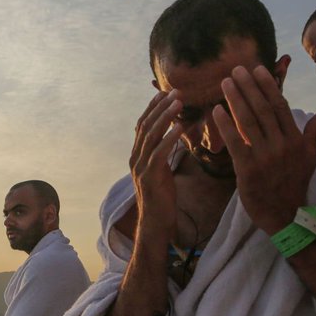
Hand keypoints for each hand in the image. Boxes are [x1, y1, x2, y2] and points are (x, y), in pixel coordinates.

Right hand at [128, 89, 184, 244]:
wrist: (155, 223)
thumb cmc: (161, 198)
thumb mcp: (160, 171)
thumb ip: (162, 153)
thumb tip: (173, 136)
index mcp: (136, 155)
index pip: (142, 125)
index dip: (152, 108)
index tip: (165, 93)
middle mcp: (135, 158)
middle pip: (145, 126)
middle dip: (160, 107)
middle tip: (175, 91)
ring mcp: (140, 167)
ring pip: (151, 136)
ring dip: (165, 117)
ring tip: (178, 103)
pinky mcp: (150, 177)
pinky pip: (159, 153)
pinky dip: (169, 139)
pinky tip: (180, 127)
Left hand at [213, 65, 315, 233]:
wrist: (285, 215)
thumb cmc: (294, 184)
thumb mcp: (310, 158)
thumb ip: (313, 134)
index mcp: (295, 140)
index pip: (280, 106)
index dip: (268, 86)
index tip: (257, 69)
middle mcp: (281, 145)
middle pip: (262, 109)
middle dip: (248, 87)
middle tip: (235, 69)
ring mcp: (265, 157)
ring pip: (248, 122)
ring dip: (235, 99)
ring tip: (225, 82)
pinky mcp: (248, 170)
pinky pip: (235, 143)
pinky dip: (225, 125)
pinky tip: (216, 111)